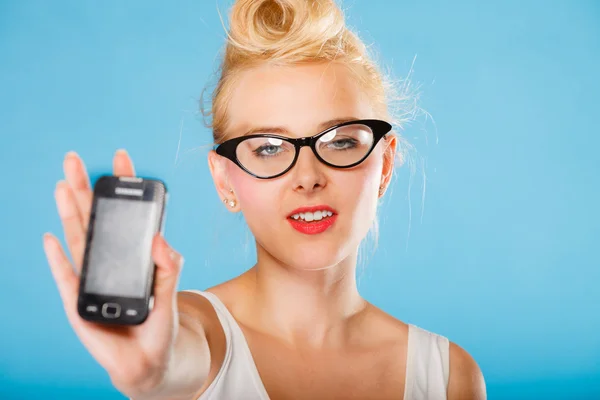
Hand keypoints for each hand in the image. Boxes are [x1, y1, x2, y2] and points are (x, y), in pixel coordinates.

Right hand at [43, 149, 183, 396]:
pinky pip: (66, 276)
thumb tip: (161, 239)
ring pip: (78, 239)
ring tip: (63, 184)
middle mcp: (110, 260)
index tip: (120, 159)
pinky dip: (57, 258)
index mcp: (133, 254)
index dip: (122, 188)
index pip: (126, 215)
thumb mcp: (170, 292)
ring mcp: (92, 278)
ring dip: (69, 212)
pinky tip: (51, 237)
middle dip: (86, 189)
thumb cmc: (159, 323)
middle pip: (95, 218)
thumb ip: (168, 265)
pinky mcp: (79, 301)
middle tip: (76, 159)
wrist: (147, 359)